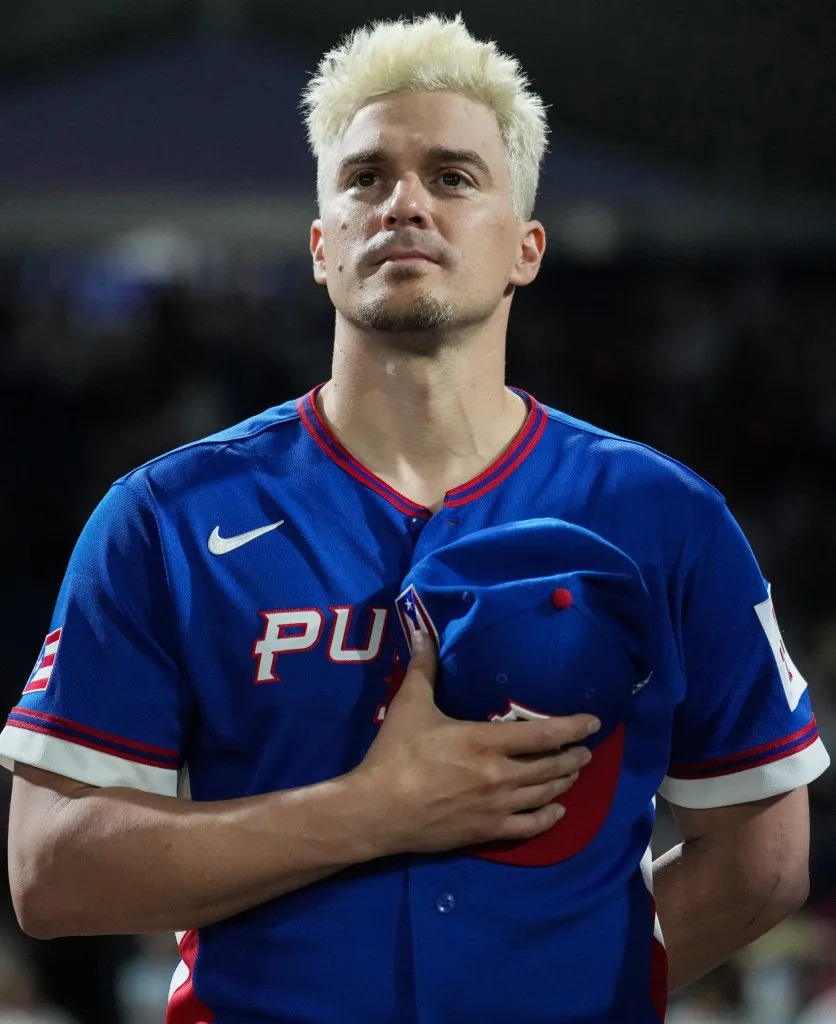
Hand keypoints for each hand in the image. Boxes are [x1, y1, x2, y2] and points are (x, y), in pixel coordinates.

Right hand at [352, 631, 598, 855]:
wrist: (377, 810)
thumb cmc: (395, 754)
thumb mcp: (410, 705)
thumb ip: (423, 668)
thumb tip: (421, 631)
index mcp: (486, 742)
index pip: (543, 735)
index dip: (572, 727)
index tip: (593, 722)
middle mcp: (500, 775)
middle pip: (551, 766)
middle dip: (573, 756)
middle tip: (586, 749)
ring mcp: (496, 807)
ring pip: (545, 794)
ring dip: (564, 782)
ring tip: (573, 773)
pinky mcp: (487, 832)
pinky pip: (529, 826)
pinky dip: (549, 818)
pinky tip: (558, 811)